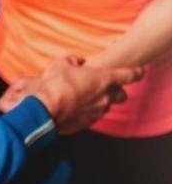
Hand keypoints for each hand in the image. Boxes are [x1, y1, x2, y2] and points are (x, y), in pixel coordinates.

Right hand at [0, 55, 142, 134]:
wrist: (45, 109)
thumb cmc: (55, 86)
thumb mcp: (60, 64)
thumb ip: (72, 61)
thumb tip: (76, 61)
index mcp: (103, 79)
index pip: (129, 75)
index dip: (135, 72)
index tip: (138, 71)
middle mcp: (105, 96)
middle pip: (122, 95)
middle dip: (117, 91)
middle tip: (105, 86)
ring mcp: (98, 111)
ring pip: (106, 106)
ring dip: (99, 101)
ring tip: (84, 96)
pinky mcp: (88, 123)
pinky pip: (93, 116)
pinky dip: (88, 111)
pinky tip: (75, 106)